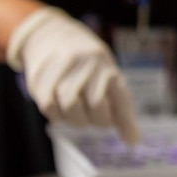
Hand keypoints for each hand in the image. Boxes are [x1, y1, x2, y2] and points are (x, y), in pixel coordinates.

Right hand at [6, 7, 139, 143]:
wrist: (52, 34)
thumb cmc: (88, 66)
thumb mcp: (107, 76)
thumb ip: (119, 106)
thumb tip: (133, 140)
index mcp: (109, 67)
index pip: (121, 98)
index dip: (127, 122)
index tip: (133, 141)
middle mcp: (89, 65)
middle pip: (97, 106)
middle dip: (97, 121)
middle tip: (95, 119)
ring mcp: (64, 69)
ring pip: (72, 107)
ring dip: (76, 120)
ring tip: (78, 115)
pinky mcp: (42, 77)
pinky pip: (50, 107)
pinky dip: (57, 117)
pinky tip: (61, 111)